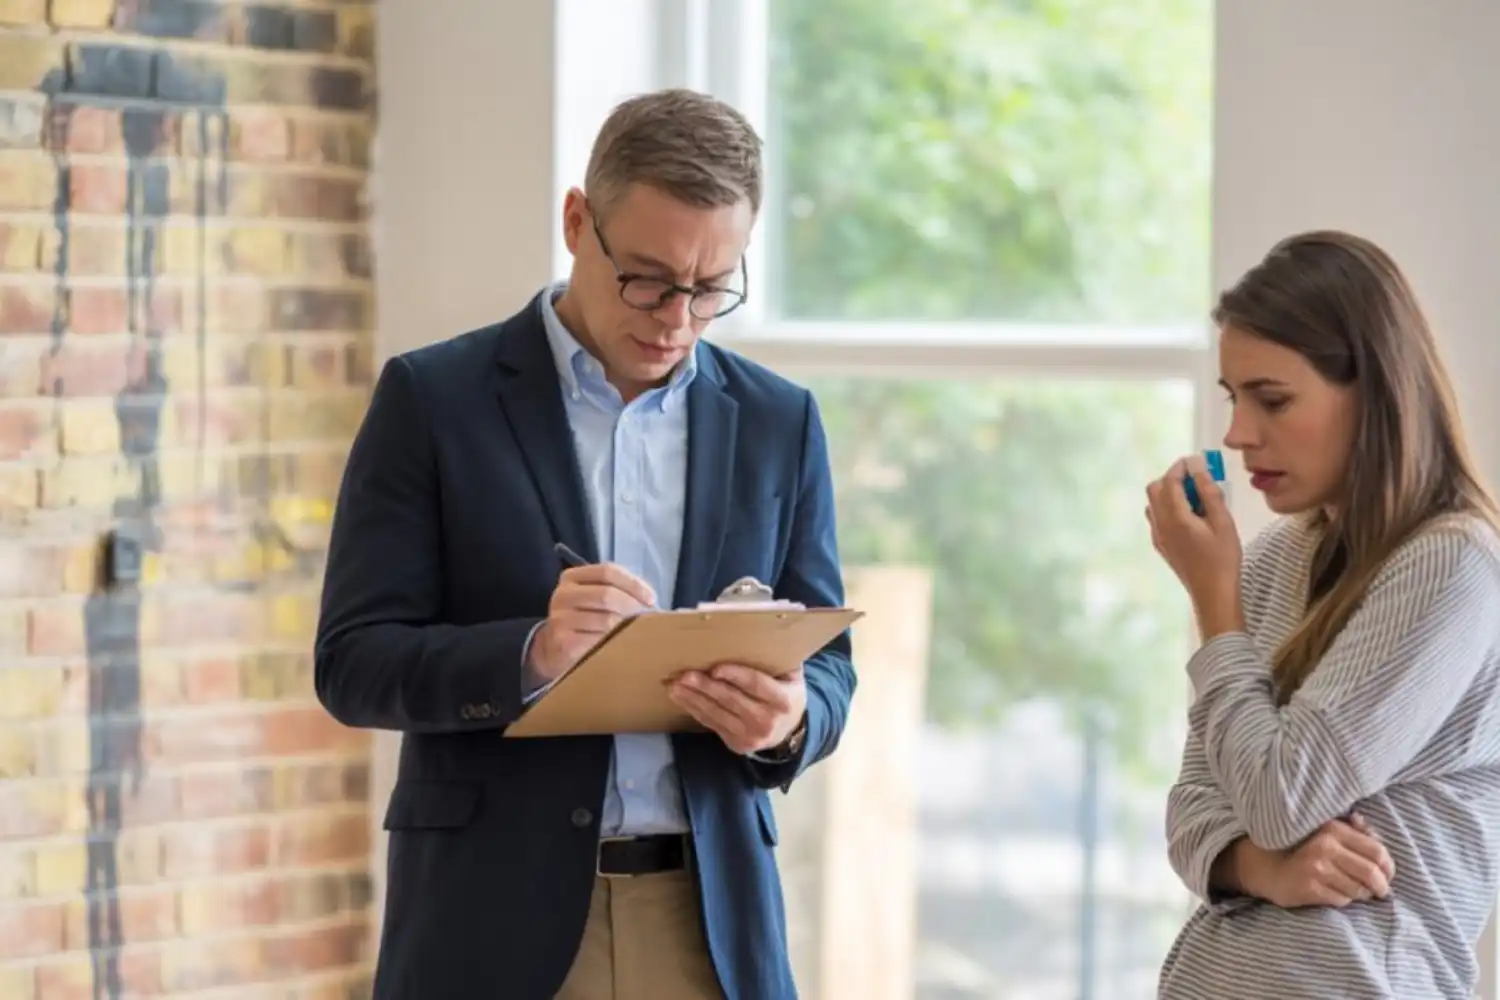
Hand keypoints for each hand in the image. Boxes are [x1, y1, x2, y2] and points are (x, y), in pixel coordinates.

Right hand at [529, 562, 655, 682]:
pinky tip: (621, 646)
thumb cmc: (584, 620)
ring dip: (628, 628)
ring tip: (638, 633)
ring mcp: (560, 619)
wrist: (553, 650)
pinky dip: (615, 644)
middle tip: (648, 620)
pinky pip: (599, 641)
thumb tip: (650, 601)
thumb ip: (618, 591)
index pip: (607, 571)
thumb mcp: (595, 598)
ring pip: (606, 620)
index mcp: (572, 577)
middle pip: (607, 594)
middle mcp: (562, 595)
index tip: (651, 599)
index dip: (633, 584)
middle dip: (633, 607)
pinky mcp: (563, 643)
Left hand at [666, 663, 806, 755]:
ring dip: (692, 698)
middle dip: (705, 686)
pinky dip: (694, 710)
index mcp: (782, 700)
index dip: (735, 675)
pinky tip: (681, 698)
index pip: (756, 685)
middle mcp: (767, 721)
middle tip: (683, 674)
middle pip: (730, 699)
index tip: (715, 668)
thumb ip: (778, 658)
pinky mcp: (736, 744)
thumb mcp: (791, 675)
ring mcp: (750, 736)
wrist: (789, 730)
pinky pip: (711, 724)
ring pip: (716, 714)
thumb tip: (754, 631)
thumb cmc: (786, 692)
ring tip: (674, 685)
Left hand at [1145, 453, 1242, 632]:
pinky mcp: (1161, 546)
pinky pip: (1157, 519)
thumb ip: (1209, 493)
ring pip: (1153, 504)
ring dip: (1169, 494)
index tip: (1196, 461)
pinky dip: (1169, 509)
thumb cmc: (1223, 558)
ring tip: (1196, 500)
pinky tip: (1190, 518)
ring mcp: (1157, 536)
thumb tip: (1198, 468)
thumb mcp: (1223, 522)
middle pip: (1154, 489)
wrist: (1213, 593)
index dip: (1181, 467)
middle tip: (1196, 480)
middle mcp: (1160, 525)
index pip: (1169, 481)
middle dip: (1172, 478)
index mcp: (1175, 517)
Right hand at [1254, 816, 1394, 907]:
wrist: (1264, 866)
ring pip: (1358, 890)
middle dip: (1381, 886)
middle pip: (1371, 873)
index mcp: (1333, 830)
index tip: (1387, 875)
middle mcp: (1325, 847)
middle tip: (1380, 891)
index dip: (1389, 867)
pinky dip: (1344, 900)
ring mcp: (1317, 869)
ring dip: (1362, 894)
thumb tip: (1375, 834)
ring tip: (1357, 892)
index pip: (1376, 851)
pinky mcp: (1310, 888)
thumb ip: (1352, 829)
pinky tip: (1336, 894)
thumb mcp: (1324, 831)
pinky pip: (1342, 900)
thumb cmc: (1299, 848)